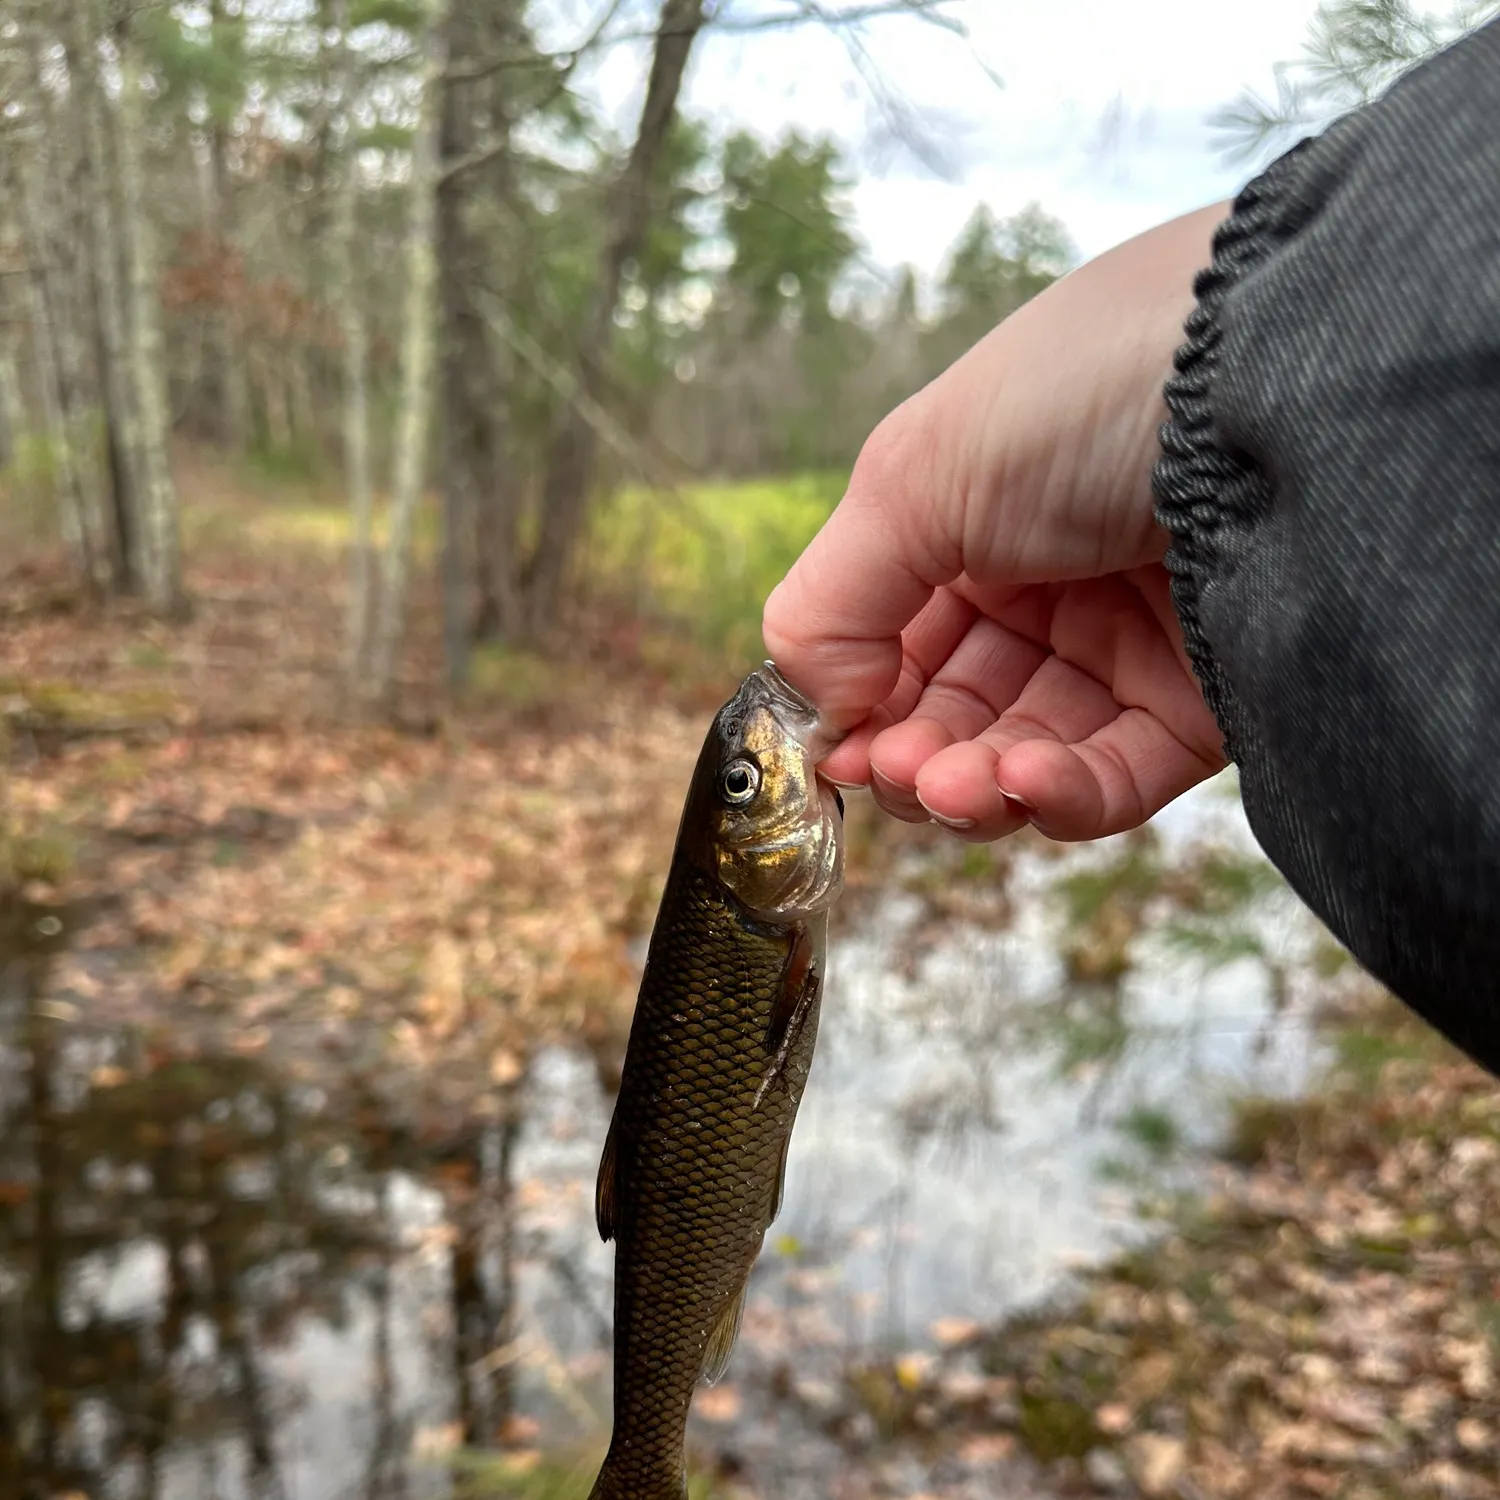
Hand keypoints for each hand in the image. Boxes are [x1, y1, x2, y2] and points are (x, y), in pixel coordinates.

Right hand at [763, 203, 1231, 841]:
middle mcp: (1045, 582)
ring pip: (1024, 756)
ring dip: (973, 787)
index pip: (895, 639)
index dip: (860, 701)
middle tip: (895, 774)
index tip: (834, 749)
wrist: (1276, 381)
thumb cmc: (1079, 398)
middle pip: (955, 709)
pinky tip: (1023, 781)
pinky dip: (1058, 795)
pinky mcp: (1202, 701)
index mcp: (970, 518)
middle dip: (913, 754)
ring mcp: (1126, 643)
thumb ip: (831, 600)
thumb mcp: (912, 477)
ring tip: (950, 788)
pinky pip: (1114, 777)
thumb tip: (821, 710)